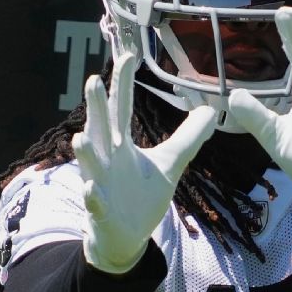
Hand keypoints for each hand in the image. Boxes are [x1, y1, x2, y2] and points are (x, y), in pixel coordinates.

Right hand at [72, 53, 216, 272]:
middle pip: (101, 128)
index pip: (121, 108)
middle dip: (96, 107)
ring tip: (80, 137)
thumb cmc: (141, 196)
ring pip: (90, 164)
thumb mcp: (169, 163)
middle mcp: (107, 159)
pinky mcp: (100, 210)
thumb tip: (210, 113)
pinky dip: (92, 195)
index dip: (122, 84)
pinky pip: (94, 201)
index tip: (127, 56)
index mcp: (121, 144)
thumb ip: (188, 138)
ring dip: (86, 152)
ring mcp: (100, 184)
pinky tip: (90, 187)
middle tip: (91, 81)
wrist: (124, 236)